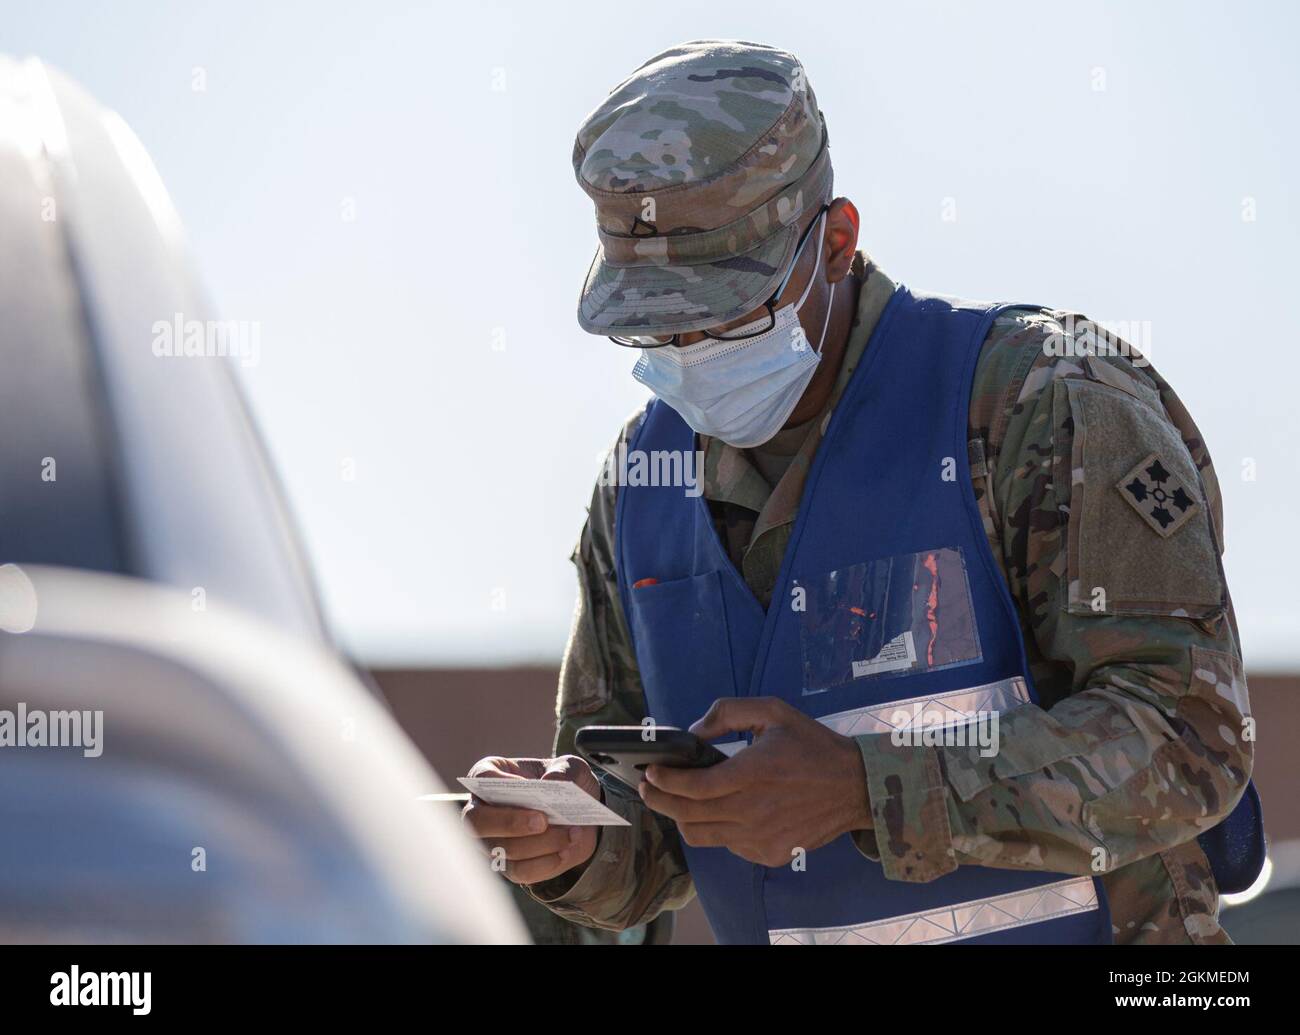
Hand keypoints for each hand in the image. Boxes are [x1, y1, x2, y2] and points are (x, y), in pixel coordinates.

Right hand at [460, 755, 599, 884]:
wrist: (581, 817)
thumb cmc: (567, 784)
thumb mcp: (572, 768)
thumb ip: (565, 770)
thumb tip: (551, 781)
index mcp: (493, 775)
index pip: (483, 777)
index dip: (500, 783)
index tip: (527, 786)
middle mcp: (484, 810)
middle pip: (477, 822)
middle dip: (510, 823)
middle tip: (543, 821)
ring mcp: (492, 841)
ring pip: (502, 850)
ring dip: (540, 844)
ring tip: (570, 834)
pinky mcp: (508, 865)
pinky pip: (520, 871)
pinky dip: (545, 863)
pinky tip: (565, 851)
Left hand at [638, 697, 870, 867]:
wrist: (855, 786)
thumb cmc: (812, 745)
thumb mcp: (772, 711)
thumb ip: (727, 712)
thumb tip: (692, 732)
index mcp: (751, 773)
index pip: (691, 787)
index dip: (663, 782)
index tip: (650, 773)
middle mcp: (751, 811)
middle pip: (687, 815)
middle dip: (659, 801)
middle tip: (649, 789)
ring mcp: (759, 838)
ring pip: (701, 836)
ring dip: (682, 819)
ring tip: (678, 802)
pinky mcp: (769, 854)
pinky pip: (728, 846)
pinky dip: (717, 830)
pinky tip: (723, 811)